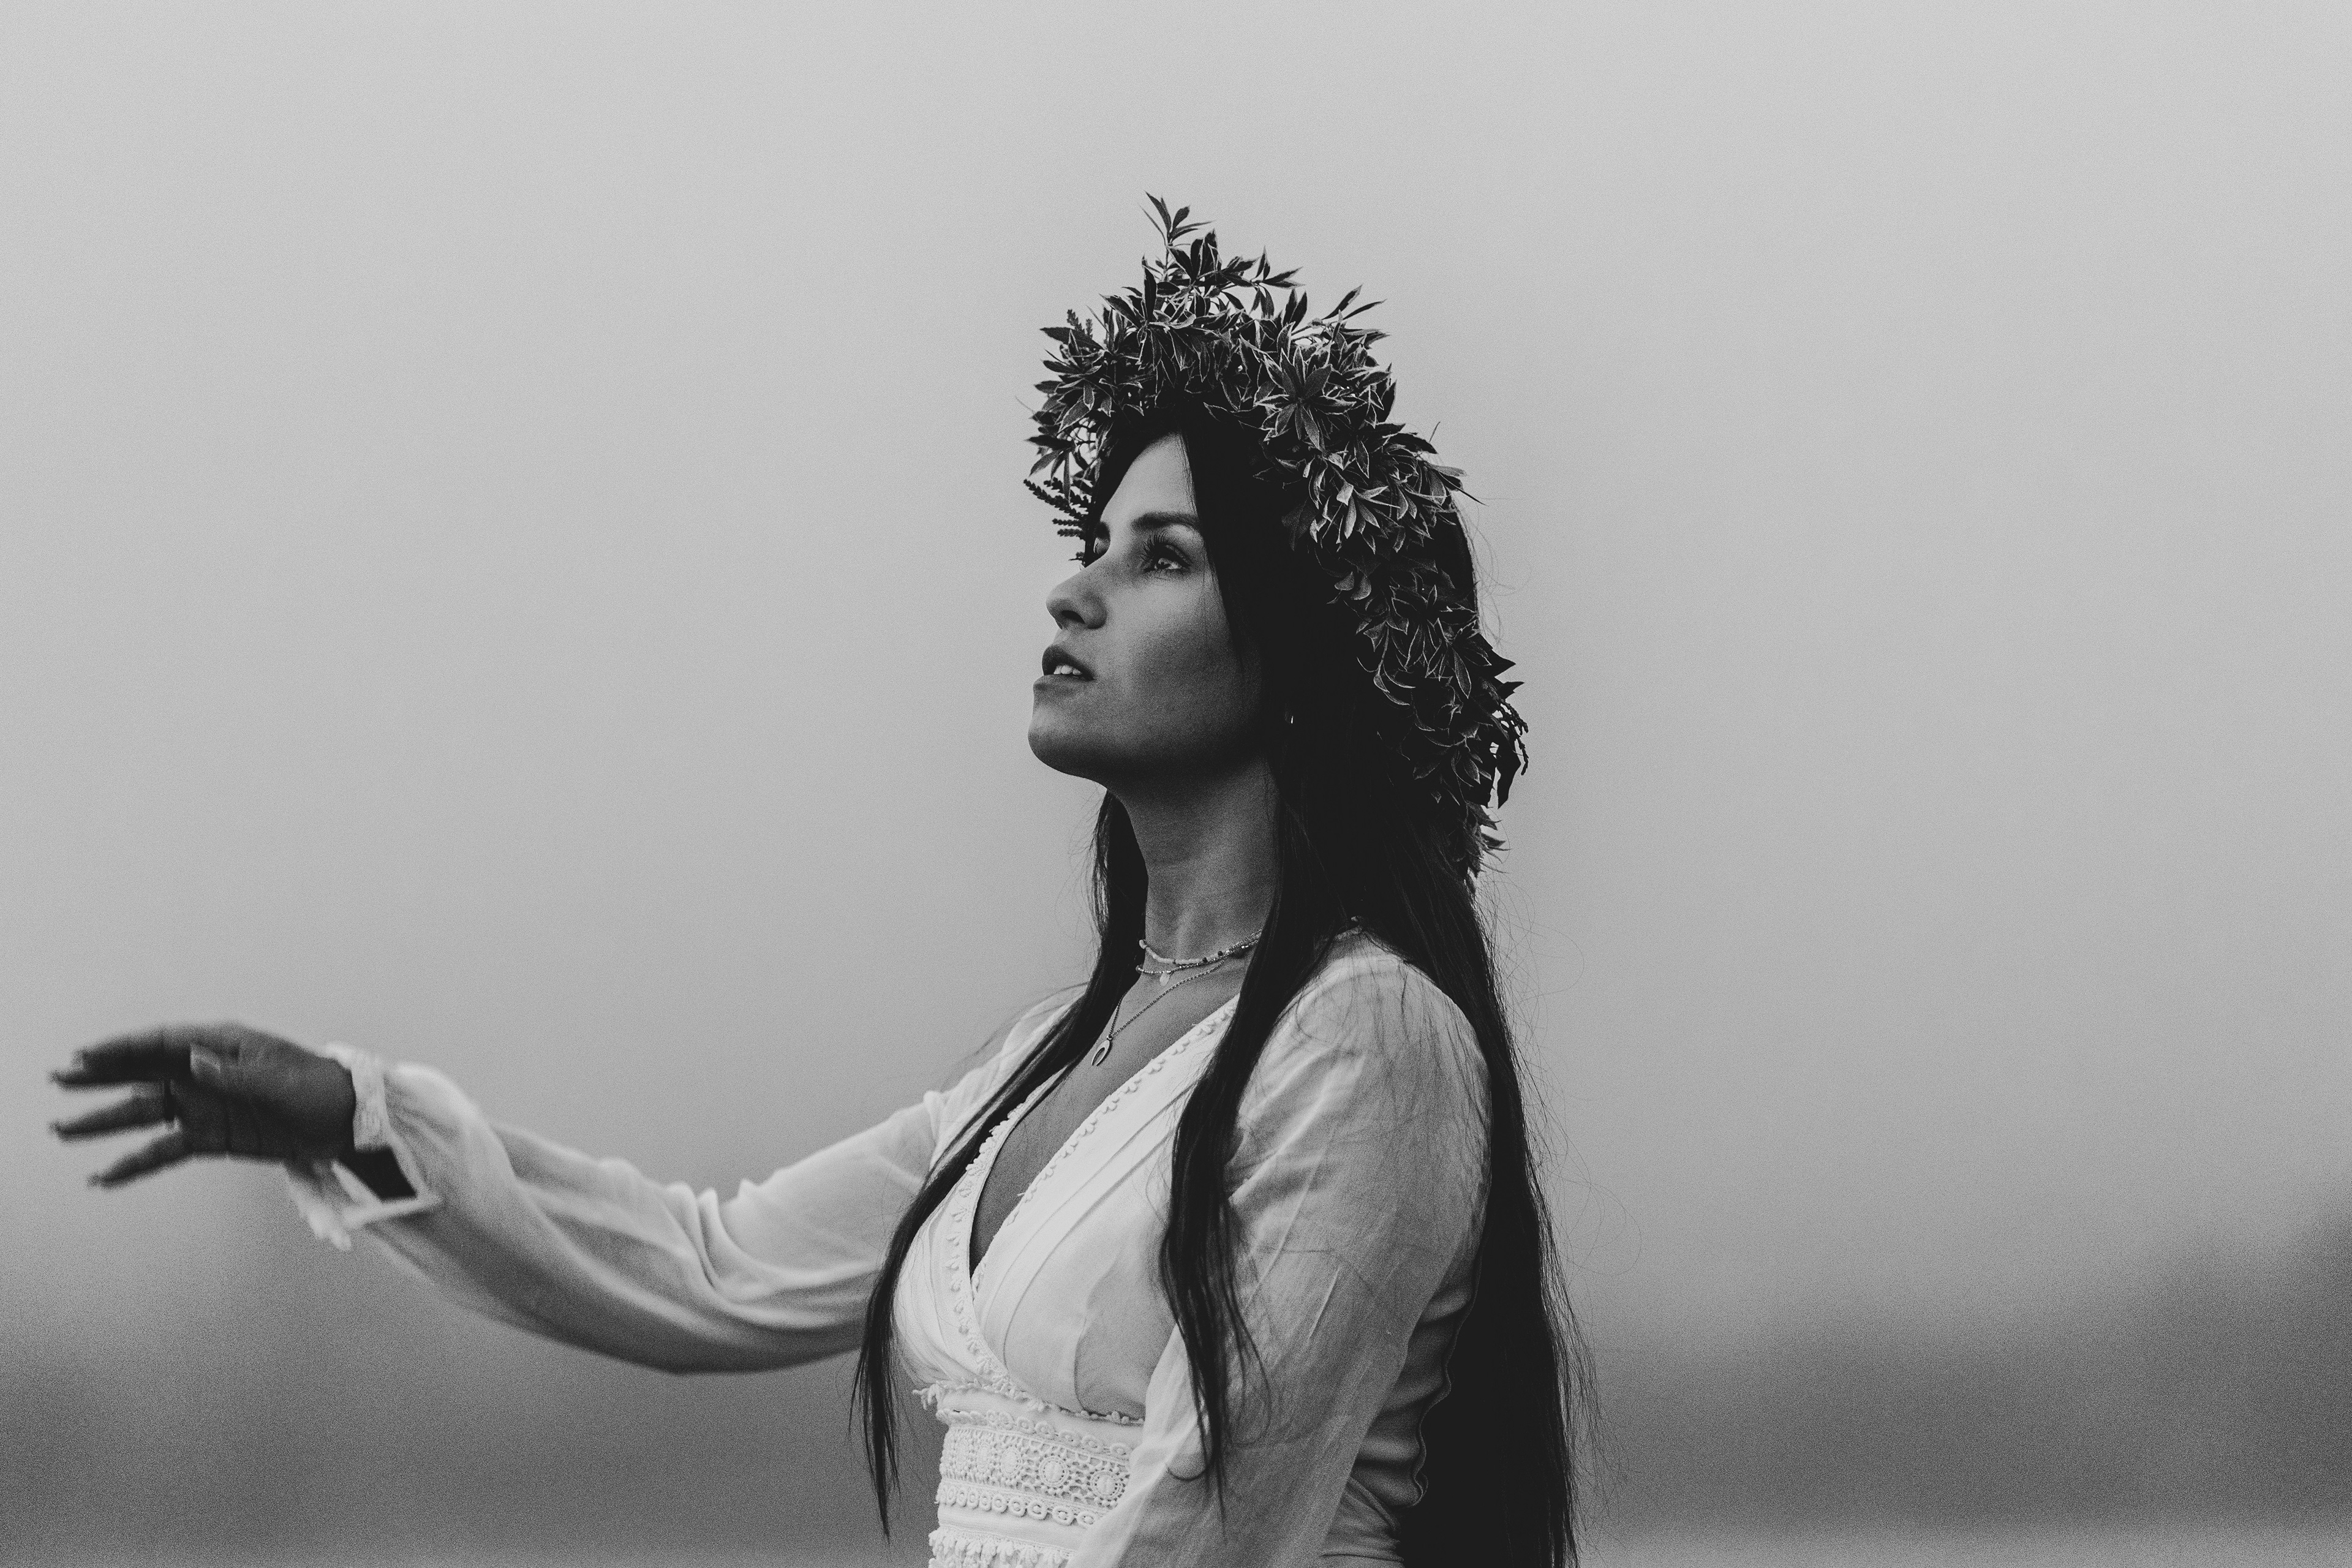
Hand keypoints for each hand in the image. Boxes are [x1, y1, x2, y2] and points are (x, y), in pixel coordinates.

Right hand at [51, 1023, 356, 1186]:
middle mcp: (207, 1073)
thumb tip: (193, 1060)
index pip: (164, 1043)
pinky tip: (106, 1176)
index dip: (123, 1048)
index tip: (85, 1056)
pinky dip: (136, 1163)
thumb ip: (235, 1075)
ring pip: (145, 1113)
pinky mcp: (212, 1137)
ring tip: (64, 1130)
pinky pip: (166, 1150)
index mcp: (224, 1047)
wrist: (348, 1122)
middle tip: (59, 1080)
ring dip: (105, 1121)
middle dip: (101, 1077)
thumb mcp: (281, 1081)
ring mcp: (206, 1106)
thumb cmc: (320, 1089)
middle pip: (143, 1073)